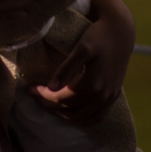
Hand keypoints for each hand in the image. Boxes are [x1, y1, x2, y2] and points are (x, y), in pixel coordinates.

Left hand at [34, 0, 135, 125]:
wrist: (120, 32)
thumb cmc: (98, 36)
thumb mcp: (81, 47)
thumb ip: (67, 68)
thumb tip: (51, 87)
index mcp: (92, 85)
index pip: (62, 98)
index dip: (44, 96)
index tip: (30, 89)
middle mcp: (102, 96)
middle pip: (70, 110)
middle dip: (50, 105)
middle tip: (35, 96)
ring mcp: (109, 99)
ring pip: (82, 118)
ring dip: (63, 114)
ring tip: (49, 104)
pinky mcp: (113, 97)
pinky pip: (97, 117)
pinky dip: (82, 120)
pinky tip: (72, 114)